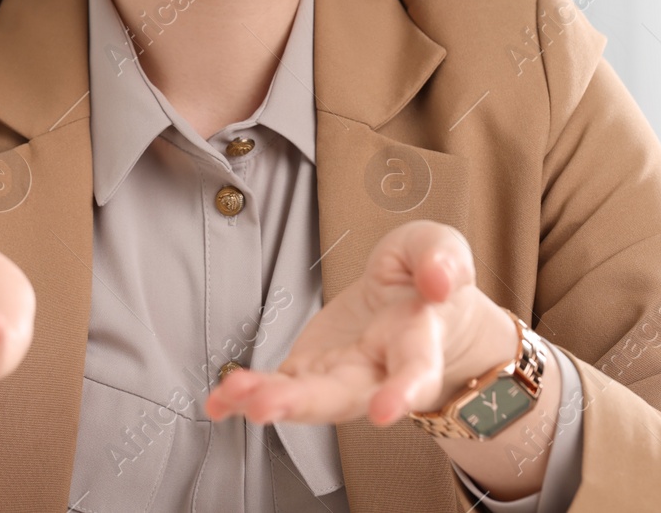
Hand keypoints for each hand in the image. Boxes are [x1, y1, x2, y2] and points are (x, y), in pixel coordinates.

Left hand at [204, 220, 516, 427]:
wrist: (413, 304)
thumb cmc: (425, 280)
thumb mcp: (438, 250)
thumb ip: (441, 260)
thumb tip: (440, 280)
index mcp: (416, 342)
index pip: (414, 372)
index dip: (402, 393)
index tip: (388, 410)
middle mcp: (376, 373)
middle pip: (343, 397)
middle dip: (302, 403)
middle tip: (266, 406)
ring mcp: (338, 377)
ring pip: (304, 398)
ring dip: (266, 399)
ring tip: (232, 394)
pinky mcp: (308, 371)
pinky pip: (277, 388)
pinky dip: (245, 398)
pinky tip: (218, 402)